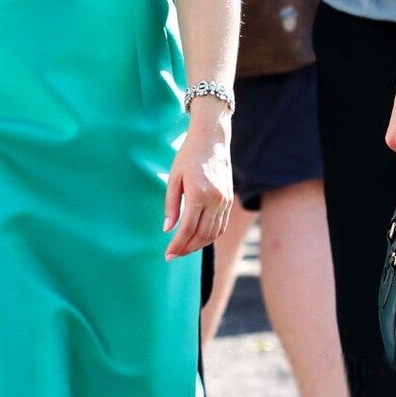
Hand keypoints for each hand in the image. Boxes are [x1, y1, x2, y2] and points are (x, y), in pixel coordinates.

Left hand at [164, 116, 232, 257]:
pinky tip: (198, 239)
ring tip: (184, 249)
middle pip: (202, 235)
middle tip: (174, 255)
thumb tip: (168, 230)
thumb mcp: (174, 178)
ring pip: (213, 233)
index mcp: (199, 194)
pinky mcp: (228, 200)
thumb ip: (171, 205)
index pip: (187, 228)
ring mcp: (224, 201)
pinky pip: (221, 226)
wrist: (212, 141)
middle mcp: (215, 200)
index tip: (167, 255)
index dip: (177, 245)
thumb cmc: (188, 157)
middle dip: (187, 249)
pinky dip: (210, 237)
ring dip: (198, 245)